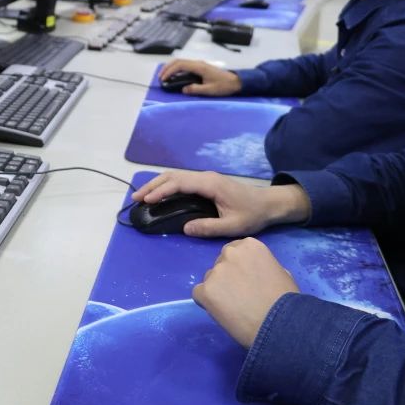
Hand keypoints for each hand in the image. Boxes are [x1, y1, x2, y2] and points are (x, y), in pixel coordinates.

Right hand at [131, 170, 310, 237]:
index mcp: (210, 184)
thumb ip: (209, 227)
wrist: (269, 204)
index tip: (146, 200)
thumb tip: (185, 228)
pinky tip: (159, 195)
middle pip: (173, 176)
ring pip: (176, 177)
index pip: (179, 183)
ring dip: (157, 184)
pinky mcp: (206, 183)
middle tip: (135, 199)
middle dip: (152, 186)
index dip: (161, 190)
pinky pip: (182, 181)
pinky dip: (166, 186)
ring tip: (142, 197)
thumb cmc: (252, 214)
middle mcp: (205, 177)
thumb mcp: (233, 226)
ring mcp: (205, 178)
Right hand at [157, 58, 241, 96]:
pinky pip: (185, 66)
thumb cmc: (224, 86)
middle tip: (160, 78)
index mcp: (199, 67)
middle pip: (178, 61)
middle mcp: (198, 63)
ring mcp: (199, 64)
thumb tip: (183, 89)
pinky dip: (177, 69)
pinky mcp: (200, 67)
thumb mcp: (210, 90)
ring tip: (165, 77)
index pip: (180, 65)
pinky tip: (175, 76)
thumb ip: (196, 89)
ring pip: (181, 62)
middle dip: (167, 68)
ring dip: (172, 68)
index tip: (163, 79)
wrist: (236, 81)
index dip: (170, 71)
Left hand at [194, 238, 299, 348]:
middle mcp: (230, 253)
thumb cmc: (285, 300)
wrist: (279, 324)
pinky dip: (207, 304)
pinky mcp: (205, 290)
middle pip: (221, 263)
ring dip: (218, 290)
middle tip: (239, 295)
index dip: (239, 268)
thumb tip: (254, 273)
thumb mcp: (281, 272)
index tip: (246, 281)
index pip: (235, 252)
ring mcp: (216, 271)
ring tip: (233, 308)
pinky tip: (223, 313)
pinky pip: (199, 294)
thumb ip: (262, 265)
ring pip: (210, 279)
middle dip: (227, 277)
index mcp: (250, 245)